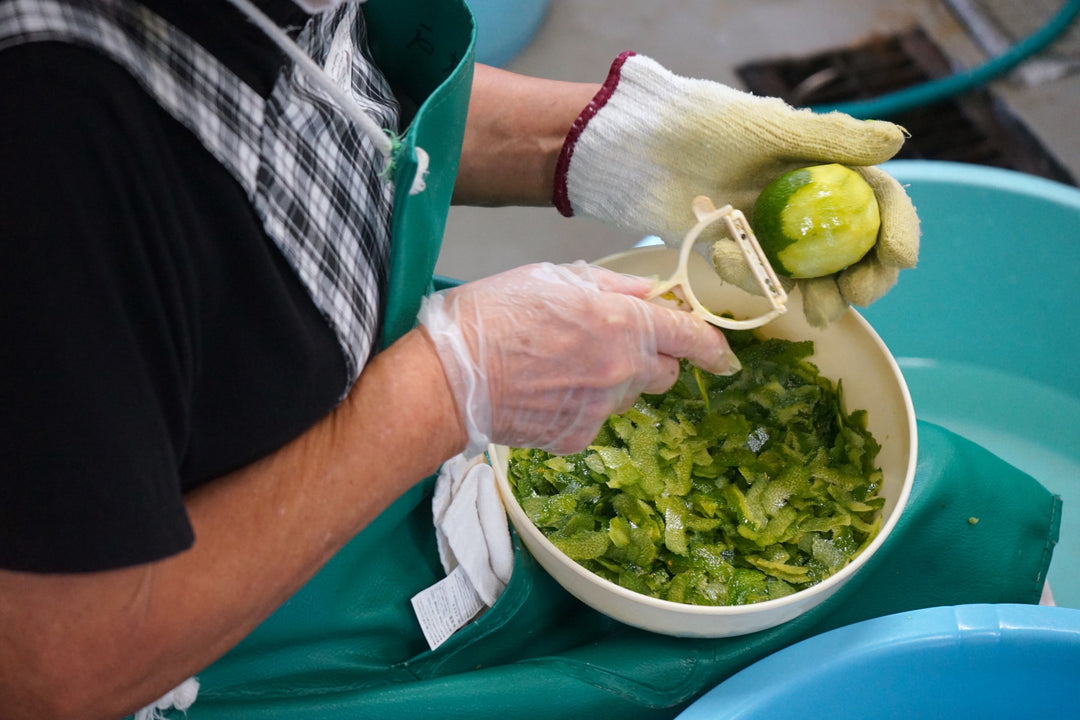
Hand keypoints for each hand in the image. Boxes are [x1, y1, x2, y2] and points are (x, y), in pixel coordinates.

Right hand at [417, 262, 737, 455]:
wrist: (447, 379)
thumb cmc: (492, 316)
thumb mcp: (552, 279)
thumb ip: (610, 286)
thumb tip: (648, 293)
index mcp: (622, 323)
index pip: (691, 337)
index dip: (714, 346)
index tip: (725, 354)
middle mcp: (622, 371)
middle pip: (666, 373)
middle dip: (653, 360)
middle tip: (613, 346)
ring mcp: (601, 410)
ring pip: (629, 397)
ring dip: (613, 383)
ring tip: (562, 367)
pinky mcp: (578, 438)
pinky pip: (596, 420)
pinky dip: (581, 407)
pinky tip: (545, 393)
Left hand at [554, 52, 918, 326]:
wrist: (640, 150)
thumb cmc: (705, 126)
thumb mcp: (770, 128)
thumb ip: (830, 140)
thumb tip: (896, 143)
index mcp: (825, 168)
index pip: (878, 201)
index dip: (896, 229)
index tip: (899, 257)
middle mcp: (806, 204)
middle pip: (855, 248)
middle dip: (866, 276)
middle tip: (860, 296)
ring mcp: (772, 232)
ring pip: (814, 275)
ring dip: (824, 297)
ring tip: (821, 313)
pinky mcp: (737, 253)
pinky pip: (758, 278)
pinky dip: (749, 277)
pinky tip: (722, 256)